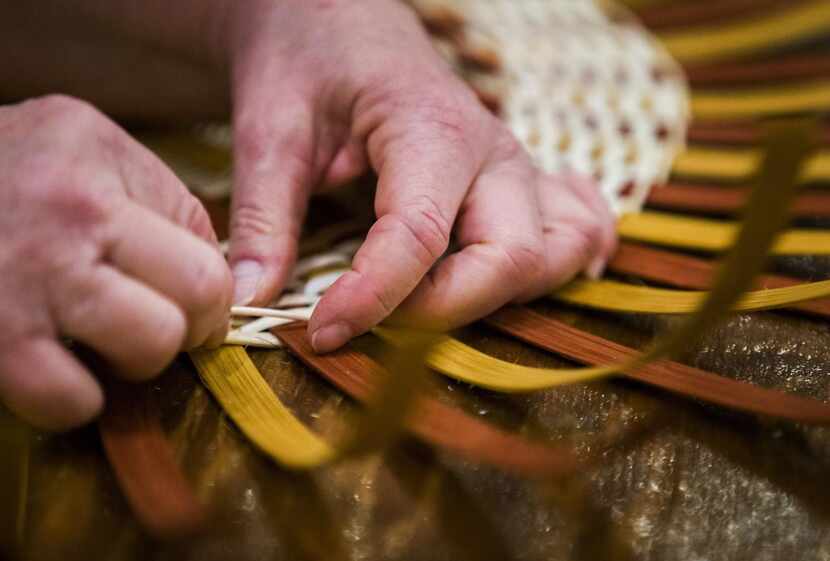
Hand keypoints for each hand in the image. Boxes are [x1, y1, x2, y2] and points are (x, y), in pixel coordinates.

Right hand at [0, 95, 231, 429]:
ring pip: (148, 350)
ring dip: (132, 362)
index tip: (184, 304)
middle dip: (180, 329)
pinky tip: (54, 366)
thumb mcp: (85, 148)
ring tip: (95, 338)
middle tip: (141, 319)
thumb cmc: (6, 174)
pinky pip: (68, 400)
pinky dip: (72, 398)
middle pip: (193, 304)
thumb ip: (163, 205)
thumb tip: (229, 286)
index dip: (209, 301)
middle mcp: (67, 212)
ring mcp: (23, 278)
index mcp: (97, 156)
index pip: (209, 261)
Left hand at [225, 0, 616, 351]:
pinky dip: (560, 266)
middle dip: (445, 311)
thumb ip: (264, 216)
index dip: (373, 298)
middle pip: (510, 258)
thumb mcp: (270, 130)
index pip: (419, 235)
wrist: (342, 23)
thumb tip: (252, 299)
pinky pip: (576, 230)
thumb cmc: (308, 64)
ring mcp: (516, 169)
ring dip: (503, 298)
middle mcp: (493, 153)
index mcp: (433, 130)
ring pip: (555, 254)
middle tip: (369, 324)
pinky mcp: (520, 183)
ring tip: (429, 312)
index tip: (321, 332)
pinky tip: (517, 285)